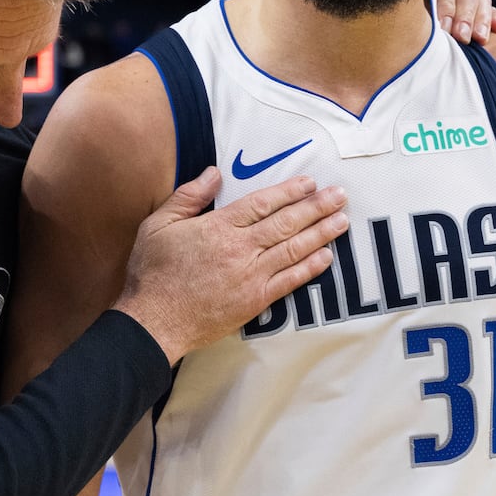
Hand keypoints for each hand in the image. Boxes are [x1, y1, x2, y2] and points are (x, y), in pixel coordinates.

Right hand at [115, 168, 347, 364]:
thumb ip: (188, 197)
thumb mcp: (158, 225)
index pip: (262, 203)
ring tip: (342, 220)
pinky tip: (326, 257)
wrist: (154, 322)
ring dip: (321, 233)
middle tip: (340, 195)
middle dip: (316, 207)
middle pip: (286, 223)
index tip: (309, 183)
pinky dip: (310, 268)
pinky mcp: (255, 301)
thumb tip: (213, 173)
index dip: (288, 192)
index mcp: (218, 227)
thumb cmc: (153, 273)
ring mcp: (251, 276)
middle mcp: (240, 249)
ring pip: (293, 249)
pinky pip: (289, 281)